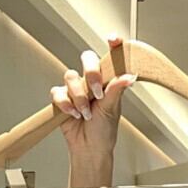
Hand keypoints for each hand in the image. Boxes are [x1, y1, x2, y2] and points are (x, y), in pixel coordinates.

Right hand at [50, 35, 135, 160]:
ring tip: (86, 113)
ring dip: (79, 97)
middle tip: (96, 92)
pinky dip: (65, 103)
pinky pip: (57, 91)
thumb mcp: (112, 109)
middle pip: (86, 59)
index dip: (111, 45)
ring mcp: (76, 88)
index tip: (113, 39)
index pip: (109, 58)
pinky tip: (73, 114)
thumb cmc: (104, 131)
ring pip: (70, 76)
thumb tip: (130, 76)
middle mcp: (91, 82)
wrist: (89, 148)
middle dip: (90, 73)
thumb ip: (116, 90)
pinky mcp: (62, 98)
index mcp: (107, 82)